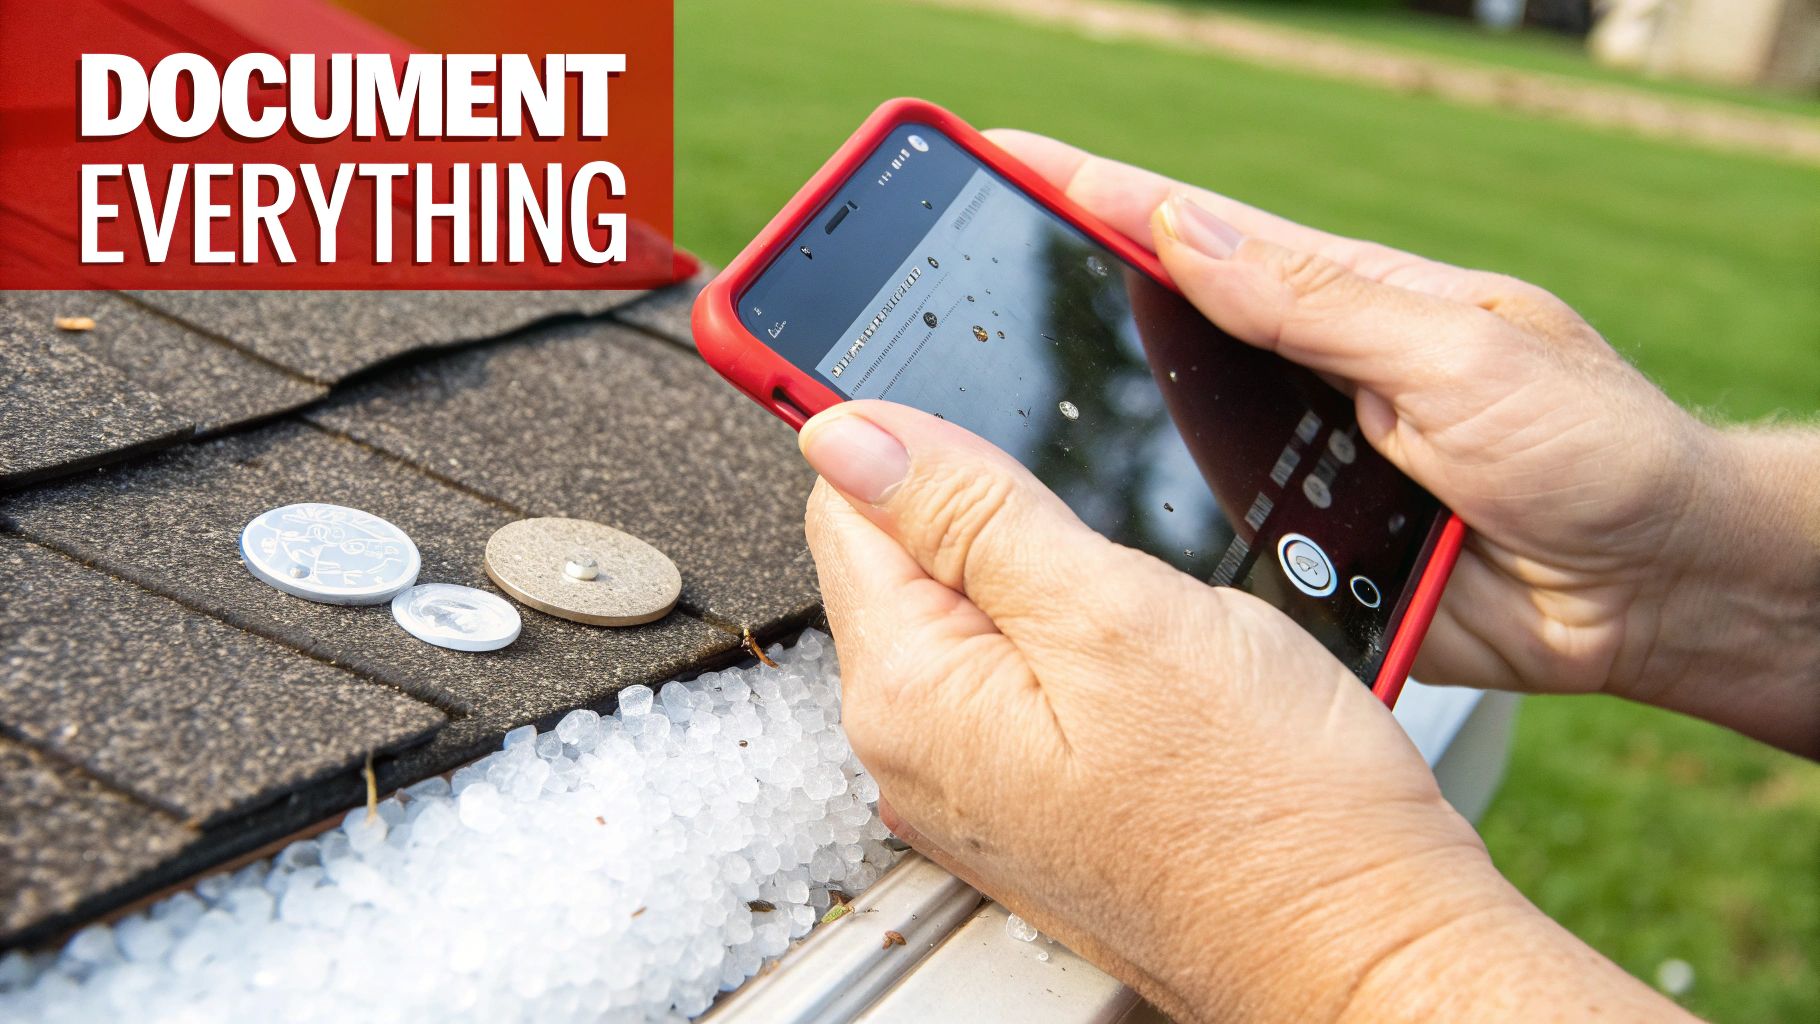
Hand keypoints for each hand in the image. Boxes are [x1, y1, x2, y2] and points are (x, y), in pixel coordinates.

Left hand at [799, 403, 1684, 1021]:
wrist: (1360, 945)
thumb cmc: (1270, 808)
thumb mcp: (1113, 610)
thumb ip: (966, 511)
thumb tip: (844, 433)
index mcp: (910, 695)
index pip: (845, 506)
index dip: (906, 433)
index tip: (966, 391)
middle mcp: (916, 754)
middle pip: (902, 564)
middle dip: (984, 510)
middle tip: (1097, 518)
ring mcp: (974, 787)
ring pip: (968, 620)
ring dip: (1034, 574)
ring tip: (1133, 595)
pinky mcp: (1034, 800)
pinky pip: (1014, 682)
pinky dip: (1064, 640)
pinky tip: (1138, 651)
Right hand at [984, 130, 1819, 754]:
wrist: (1651, 596)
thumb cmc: (1596, 450)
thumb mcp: (1463, 356)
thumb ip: (1326, 303)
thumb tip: (1188, 233)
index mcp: (1343, 300)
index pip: (1193, 231)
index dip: (1093, 193)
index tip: (1001, 159)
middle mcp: (1303, 376)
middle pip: (1154, 332)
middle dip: (1054, 301)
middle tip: (950, 277)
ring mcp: (1293, 468)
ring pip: (1161, 440)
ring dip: (1083, 426)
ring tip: (974, 402)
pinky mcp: (1295, 558)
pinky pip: (1199, 541)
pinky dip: (1140, 534)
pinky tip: (1071, 533)